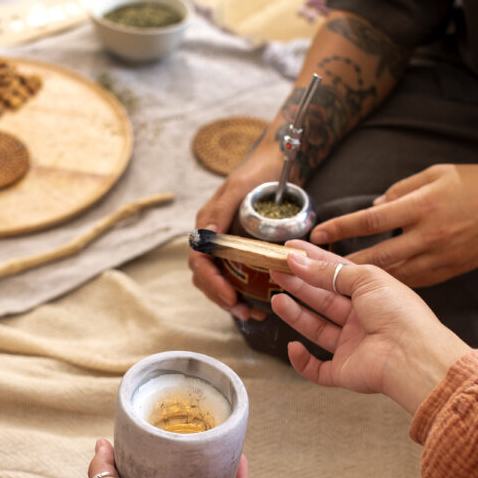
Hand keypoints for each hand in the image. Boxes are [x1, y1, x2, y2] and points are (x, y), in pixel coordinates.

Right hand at [188, 151, 281, 321]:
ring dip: (231, 299)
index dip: (211, 282)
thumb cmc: (260, 173)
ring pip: (220, 279)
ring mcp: (227, 244)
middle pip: (206, 275)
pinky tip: (259, 302)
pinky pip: (237, 275)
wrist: (279, 163)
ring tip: (251, 313)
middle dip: (221, 297)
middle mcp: (213, 237)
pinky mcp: (243, 249)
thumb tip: (205, 235)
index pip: (198, 261)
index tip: (229, 296)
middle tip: (242, 312)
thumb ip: (221, 209)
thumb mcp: (240, 187)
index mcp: (206, 224)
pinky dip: (245, 291)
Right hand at [271, 243, 470, 412]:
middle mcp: (362, 320)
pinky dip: (302, 361)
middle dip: (298, 284)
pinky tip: (293, 346)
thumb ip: (330, 270)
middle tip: (275, 271)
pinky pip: (317, 369)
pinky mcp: (344, 372)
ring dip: (295, 314)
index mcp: (372, 295)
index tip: (289, 250)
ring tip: (276, 299)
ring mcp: (352, 347)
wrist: (412, 356)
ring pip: (316, 329)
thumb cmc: (399, 314)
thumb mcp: (366, 279)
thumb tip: (299, 261)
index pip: (336, 274)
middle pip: (323, 300)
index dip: (312, 262)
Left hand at [308, 163, 477, 286]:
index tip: (317, 235)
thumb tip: (373, 210)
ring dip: (365, 282)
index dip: (341, 228)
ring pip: (393, 275)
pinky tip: (374, 288)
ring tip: (336, 285)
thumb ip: (400, 190)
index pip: (370, 221)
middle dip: (343, 265)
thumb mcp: (436, 174)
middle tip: (316, 270)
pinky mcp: (451, 271)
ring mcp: (440, 257)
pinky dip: (392, 284)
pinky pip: (414, 281)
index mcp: (421, 206)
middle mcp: (428, 235)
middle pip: (376, 257)